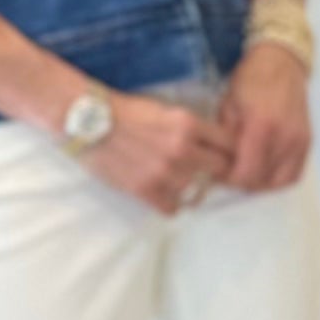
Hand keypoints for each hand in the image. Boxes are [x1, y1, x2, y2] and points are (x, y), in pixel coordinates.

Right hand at [84, 88, 237, 214]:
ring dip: (191, 188)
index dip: (230, 151)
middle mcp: (182, 150)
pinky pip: (172, 209)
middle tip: (207, 172)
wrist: (89, 121)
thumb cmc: (126, 111)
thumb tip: (213, 145)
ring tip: (179, 182)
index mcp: (188, 124)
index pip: (230, 144)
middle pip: (221, 170)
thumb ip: (191, 128)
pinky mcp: (145, 190)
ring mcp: (164, 173)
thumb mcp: (166, 110)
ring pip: (198, 192)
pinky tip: (164, 195)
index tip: (226, 155)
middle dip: (216, 170)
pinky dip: (171, 204)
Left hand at [219, 41, 313, 192]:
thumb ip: (226, 139)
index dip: (228, 179)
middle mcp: (286, 139)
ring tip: (246, 170)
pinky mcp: (308, 143)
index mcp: (262, 127)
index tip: (217, 172)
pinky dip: (278, 178)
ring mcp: (300, 142)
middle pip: (261, 181)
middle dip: (241, 181)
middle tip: (229, 171)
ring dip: (260, 182)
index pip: (246, 174)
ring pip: (278, 182)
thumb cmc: (252, 79)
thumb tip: (219, 165)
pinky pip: (294, 175)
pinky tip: (265, 169)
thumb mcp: (229, 105)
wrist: (283, 62)